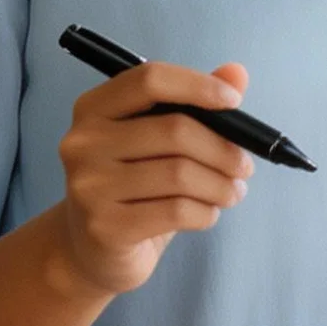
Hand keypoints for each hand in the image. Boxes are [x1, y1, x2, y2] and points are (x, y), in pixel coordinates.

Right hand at [53, 60, 252, 300]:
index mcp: (93, 109)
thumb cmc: (132, 188)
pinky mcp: (105, 227)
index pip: (150, 80)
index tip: (233, 102)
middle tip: (244, 166)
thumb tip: (236, 73)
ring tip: (232, 192)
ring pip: (181, 174)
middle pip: (175, 130)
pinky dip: (205, 212)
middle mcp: (83, 143)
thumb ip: (193, 104)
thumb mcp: (157, 143)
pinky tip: (208, 213)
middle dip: (223, 149)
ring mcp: (89, 186)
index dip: (198, 86)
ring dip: (221, 185)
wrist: (91, 252)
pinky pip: (176, 211)